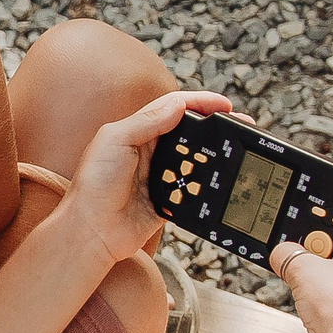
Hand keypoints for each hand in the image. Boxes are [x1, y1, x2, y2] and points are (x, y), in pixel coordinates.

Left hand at [58, 90, 233, 269]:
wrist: (91, 230)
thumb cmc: (94, 184)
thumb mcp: (115, 141)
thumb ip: (146, 122)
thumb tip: (178, 105)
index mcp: (136, 131)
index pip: (174, 108)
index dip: (200, 103)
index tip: (224, 104)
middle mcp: (150, 151)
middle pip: (189, 132)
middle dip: (215, 126)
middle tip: (240, 125)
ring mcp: (160, 175)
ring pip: (194, 159)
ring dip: (215, 154)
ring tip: (237, 150)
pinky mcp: (167, 200)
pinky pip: (192, 188)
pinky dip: (206, 183)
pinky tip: (222, 178)